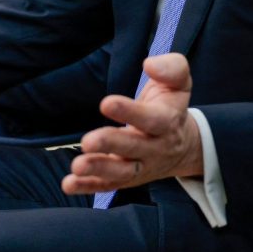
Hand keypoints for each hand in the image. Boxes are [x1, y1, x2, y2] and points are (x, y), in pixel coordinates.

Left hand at [62, 53, 202, 194]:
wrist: (183, 145)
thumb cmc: (171, 106)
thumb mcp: (180, 83)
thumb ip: (172, 68)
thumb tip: (150, 64)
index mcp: (167, 121)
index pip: (151, 119)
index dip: (130, 112)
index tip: (106, 103)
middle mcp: (155, 147)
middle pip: (133, 148)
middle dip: (110, 144)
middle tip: (88, 141)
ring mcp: (141, 166)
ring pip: (121, 171)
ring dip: (98, 169)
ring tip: (77, 166)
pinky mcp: (127, 179)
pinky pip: (108, 185)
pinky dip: (88, 187)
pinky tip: (69, 184)